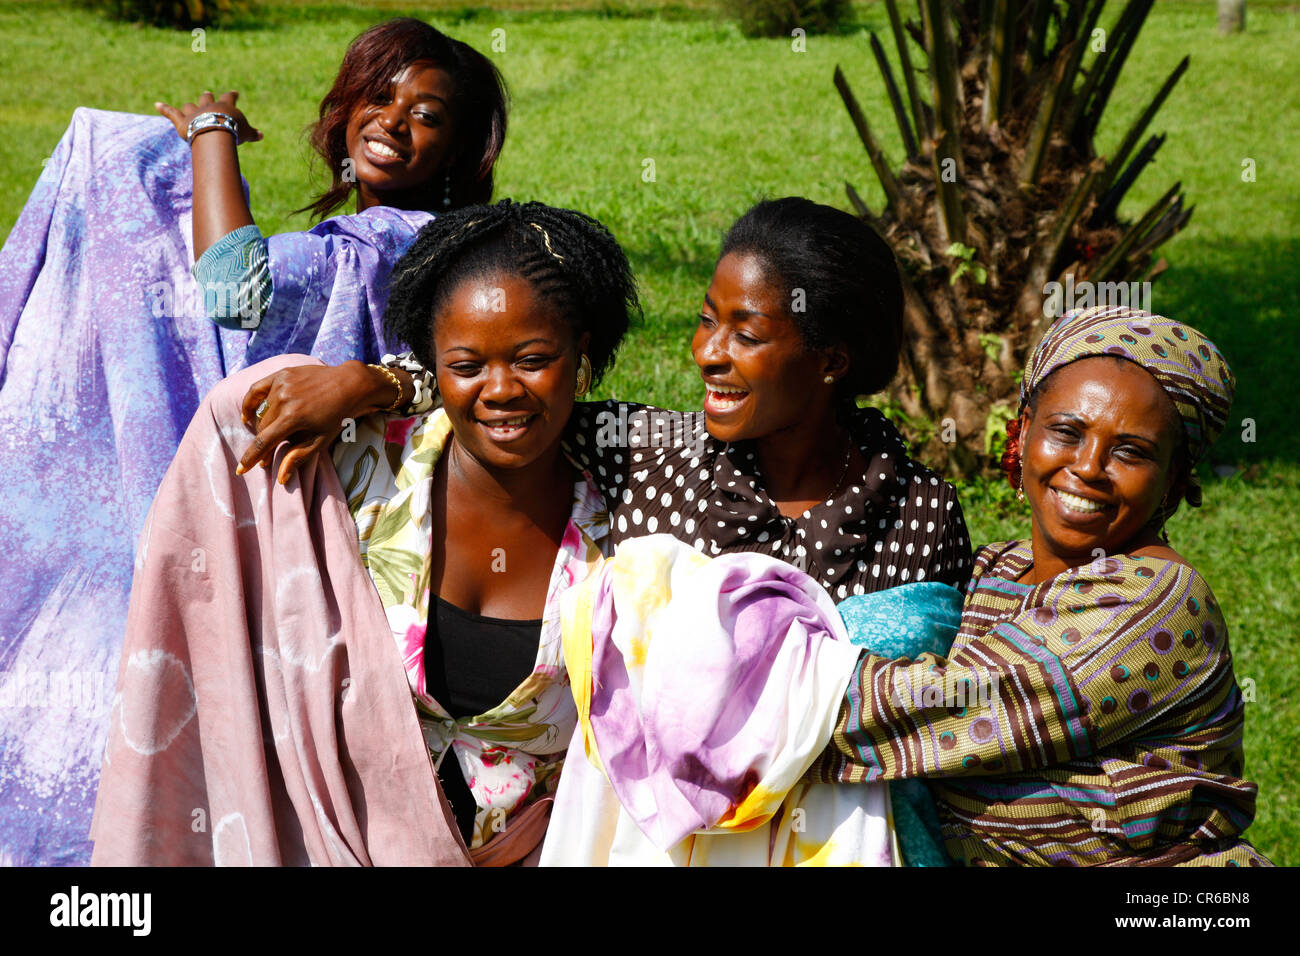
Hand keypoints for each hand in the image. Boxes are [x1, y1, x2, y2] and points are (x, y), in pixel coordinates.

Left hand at [155, 91, 261, 144]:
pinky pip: (171, 113)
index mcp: (225, 106)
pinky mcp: (182, 121)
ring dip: (189, 107)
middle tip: (207, 93)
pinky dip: (163, 108)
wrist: (215, 132)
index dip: (232, 95)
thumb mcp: (246, 132)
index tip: (234, 93)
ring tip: (188, 107)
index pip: (229, 97)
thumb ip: (252, 133)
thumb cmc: (233, 131)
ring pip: (190, 106)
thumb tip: (261, 135)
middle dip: (207, 96)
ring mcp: (194, 112)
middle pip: (207, 98)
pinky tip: (156, 104)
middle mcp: (208, 105)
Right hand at [237, 361, 409, 484]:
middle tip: (266, 458)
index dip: (251, 457)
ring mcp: (281, 384)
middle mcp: (283, 399)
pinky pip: (256, 389)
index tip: (241, 470)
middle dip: (263, 445)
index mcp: (293, 417)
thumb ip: (298, 456)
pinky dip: (249, 403)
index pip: (264, 441)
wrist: (350, 384)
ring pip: (262, 412)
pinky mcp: (281, 374)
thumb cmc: (339, 416)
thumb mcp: (321, 440)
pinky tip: (247, 415)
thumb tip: (280, 478)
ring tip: (272, 435)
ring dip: (265, 425)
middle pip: (263, 428)